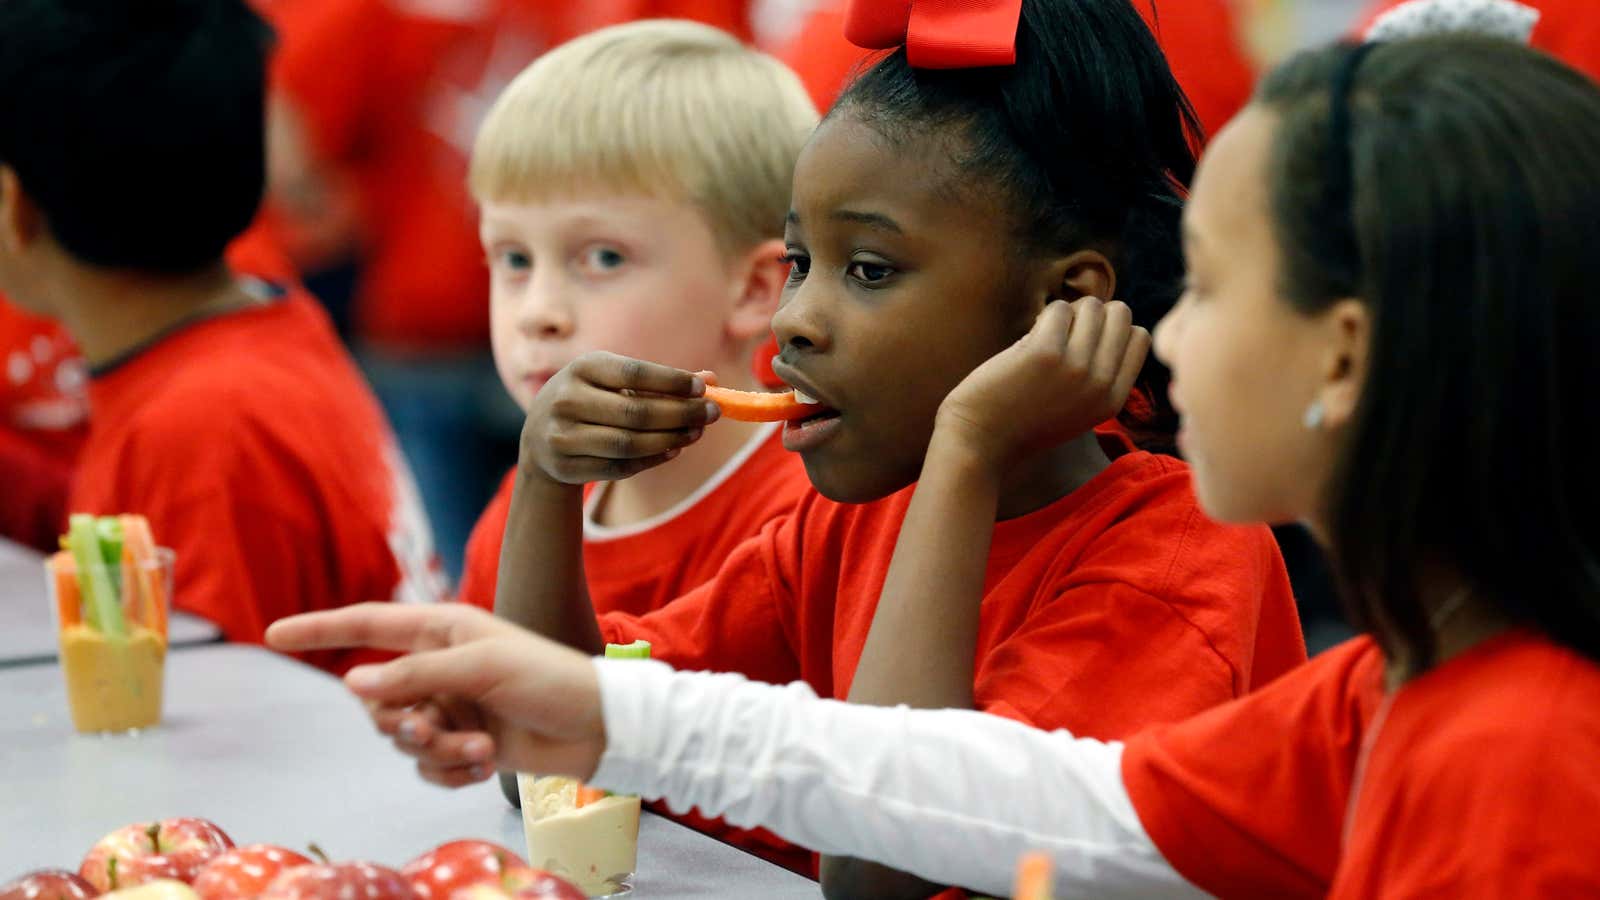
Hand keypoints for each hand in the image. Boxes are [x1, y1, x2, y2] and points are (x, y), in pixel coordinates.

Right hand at [265, 604, 607, 787]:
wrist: (598, 727)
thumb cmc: (549, 680)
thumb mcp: (483, 668)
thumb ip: (415, 676)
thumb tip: (352, 683)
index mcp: (443, 629)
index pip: (368, 625)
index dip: (321, 629)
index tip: (274, 634)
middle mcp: (440, 666)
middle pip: (378, 700)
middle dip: (401, 722)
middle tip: (432, 730)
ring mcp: (451, 707)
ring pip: (403, 739)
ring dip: (438, 750)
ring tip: (482, 747)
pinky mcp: (464, 743)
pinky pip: (427, 766)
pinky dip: (451, 770)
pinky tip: (485, 764)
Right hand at [521, 352, 718, 484]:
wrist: (540, 440)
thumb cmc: (592, 400)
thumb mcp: (616, 382)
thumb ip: (661, 381)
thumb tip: (712, 380)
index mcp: (582, 368)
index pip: (634, 373)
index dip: (672, 381)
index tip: (704, 388)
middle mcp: (567, 399)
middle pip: (637, 412)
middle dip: (682, 414)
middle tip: (713, 414)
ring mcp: (563, 436)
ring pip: (630, 444)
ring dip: (671, 439)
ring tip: (696, 432)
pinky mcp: (567, 467)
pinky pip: (620, 467)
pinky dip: (653, 459)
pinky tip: (674, 450)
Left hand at [936, 298, 1148, 471]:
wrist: (980, 445)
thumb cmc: (1022, 421)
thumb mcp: (1076, 409)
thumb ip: (1098, 376)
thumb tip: (1107, 316)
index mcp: (1113, 399)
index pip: (1139, 337)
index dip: (1111, 329)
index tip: (1083, 341)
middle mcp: (1101, 384)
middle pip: (1120, 314)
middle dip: (1091, 314)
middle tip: (1062, 335)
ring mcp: (1076, 367)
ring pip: (1092, 305)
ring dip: (1065, 313)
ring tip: (1043, 338)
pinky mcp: (1045, 353)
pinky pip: (1058, 308)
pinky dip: (1042, 317)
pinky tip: (1026, 342)